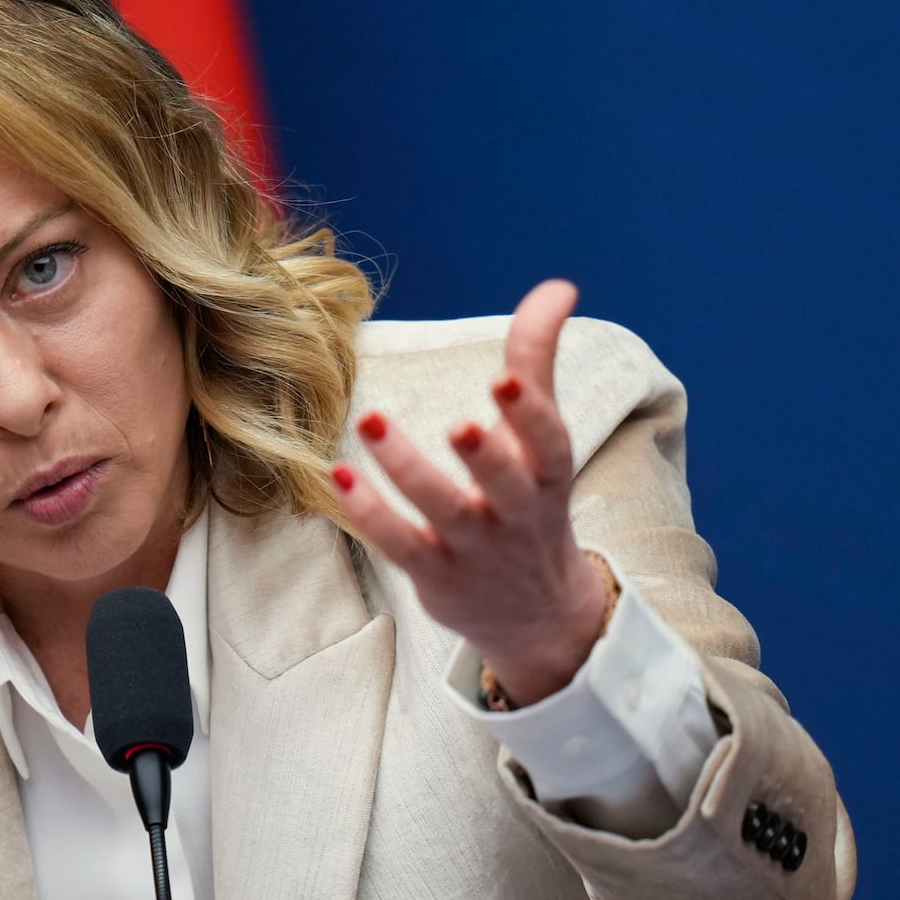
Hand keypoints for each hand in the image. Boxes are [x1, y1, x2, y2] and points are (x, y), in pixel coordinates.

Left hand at [330, 280, 609, 704]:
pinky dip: (370, 514)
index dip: (530, 414)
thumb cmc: (530, 502)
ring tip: (373, 423)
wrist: (535, 614)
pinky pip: (399, 545)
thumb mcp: (542, 439)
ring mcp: (475, 550)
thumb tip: (559, 285)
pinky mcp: (435, 575)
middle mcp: (517, 516)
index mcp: (548, 477)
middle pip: (506, 487)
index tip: (506, 380)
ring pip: (444, 513)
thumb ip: (537, 361)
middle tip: (459, 424)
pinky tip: (340, 477)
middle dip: (486, 456)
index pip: (550, 444)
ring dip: (408, 471)